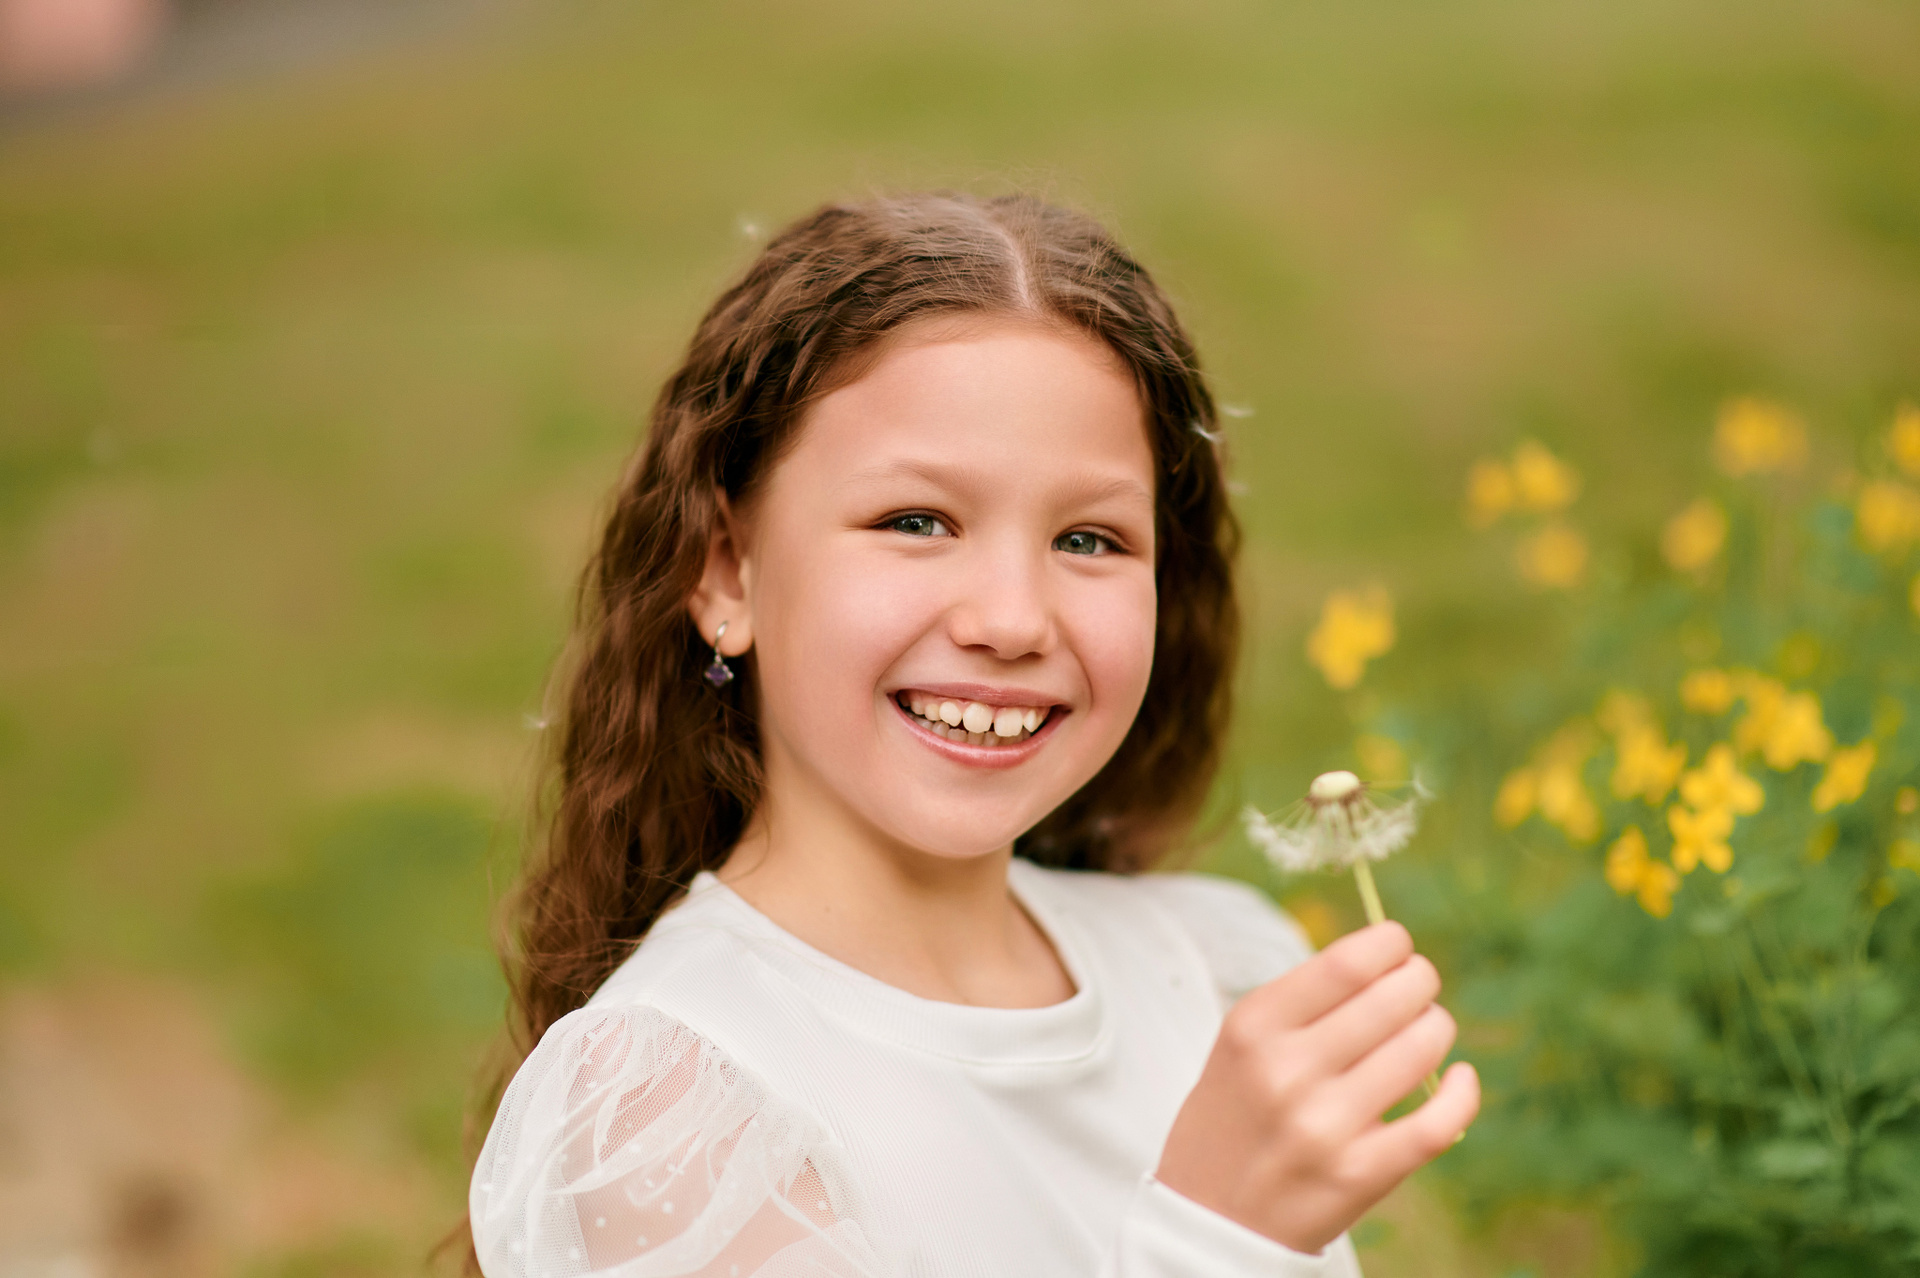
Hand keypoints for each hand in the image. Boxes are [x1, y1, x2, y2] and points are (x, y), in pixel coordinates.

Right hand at [1154, 921, 1479, 1254]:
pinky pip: (1437, 1123)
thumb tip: (1387, 959)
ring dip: (1436, 1029)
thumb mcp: (1239, 1046)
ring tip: (1426, 1030)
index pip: (1348, 962)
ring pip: (1421, 1049)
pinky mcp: (1359, 1175)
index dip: (1390, 943)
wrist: (1210, 1218)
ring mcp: (1324, 1126)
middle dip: (1420, 981)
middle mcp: (1287, 1071)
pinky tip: (1458, 1078)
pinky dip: (1462, 1092)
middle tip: (1418, 986)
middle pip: (1393, 998)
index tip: (1398, 945)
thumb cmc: (1234, 1118)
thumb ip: (1302, 1004)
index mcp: (1254, 1028)